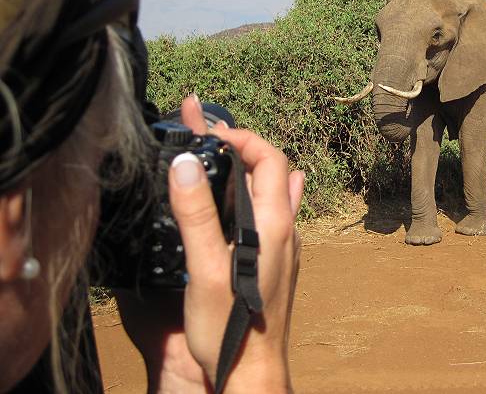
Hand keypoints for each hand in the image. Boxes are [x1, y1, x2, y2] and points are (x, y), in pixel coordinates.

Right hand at [116, 95, 303, 392]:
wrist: (254, 370)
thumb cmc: (230, 326)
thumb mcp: (204, 268)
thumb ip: (197, 214)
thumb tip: (184, 163)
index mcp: (274, 224)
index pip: (270, 158)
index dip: (242, 137)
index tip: (209, 131)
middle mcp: (286, 230)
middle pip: (273, 169)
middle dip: (242, 144)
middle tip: (207, 135)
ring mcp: (285, 246)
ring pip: (275, 190)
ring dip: (249, 167)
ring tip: (219, 156)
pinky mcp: (277, 260)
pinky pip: (274, 212)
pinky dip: (256, 192)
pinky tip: (245, 199)